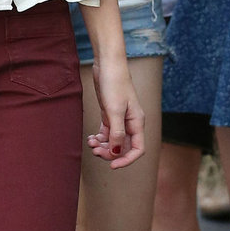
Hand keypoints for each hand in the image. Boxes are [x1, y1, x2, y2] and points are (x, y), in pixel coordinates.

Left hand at [87, 54, 145, 168]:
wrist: (107, 64)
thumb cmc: (115, 84)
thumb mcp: (115, 110)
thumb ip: (116, 133)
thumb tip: (116, 152)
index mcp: (137, 122)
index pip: (138, 149)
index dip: (126, 160)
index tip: (112, 166)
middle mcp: (131, 123)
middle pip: (124, 147)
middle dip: (110, 153)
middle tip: (95, 151)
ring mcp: (121, 118)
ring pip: (114, 141)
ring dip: (103, 146)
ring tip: (91, 144)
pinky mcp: (111, 114)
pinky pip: (107, 132)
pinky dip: (99, 138)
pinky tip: (91, 138)